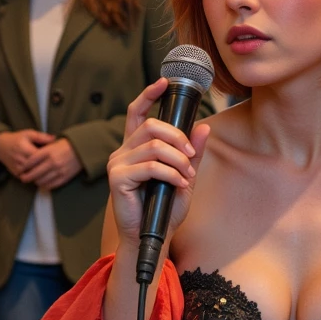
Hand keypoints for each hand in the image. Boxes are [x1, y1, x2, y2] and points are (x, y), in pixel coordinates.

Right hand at [0, 128, 54, 180]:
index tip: (56, 156)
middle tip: (56, 166)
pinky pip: (28, 178)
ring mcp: (18, 168)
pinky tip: (43, 175)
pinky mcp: (16, 173)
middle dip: (47, 166)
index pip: (41, 157)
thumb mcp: (29, 134)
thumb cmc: (17, 139)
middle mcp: (20, 159)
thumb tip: (55, 139)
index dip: (49, 157)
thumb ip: (42, 137)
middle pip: (38, 166)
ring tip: (51, 171)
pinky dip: (35, 177)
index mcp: (24, 148)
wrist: (1, 146)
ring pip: (34, 174)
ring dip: (42, 173)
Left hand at [22, 136, 81, 189]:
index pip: (31, 161)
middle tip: (23, 178)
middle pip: (34, 173)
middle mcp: (53, 161)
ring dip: (35, 182)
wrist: (82, 149)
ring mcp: (59, 170)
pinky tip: (43, 183)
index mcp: (48, 151)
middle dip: (26, 177)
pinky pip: (51, 185)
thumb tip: (28, 160)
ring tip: (33, 180)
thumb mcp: (52, 143)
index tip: (21, 169)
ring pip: (41, 180)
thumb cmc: (65, 145)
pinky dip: (45, 185)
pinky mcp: (65, 177)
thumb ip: (41, 151)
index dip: (24, 167)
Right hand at [106, 78, 210, 245]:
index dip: (148, 95)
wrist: (151, 237)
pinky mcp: (117, 178)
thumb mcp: (184, 177)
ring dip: (177, 159)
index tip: (164, 82)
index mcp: (135, 147)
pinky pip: (149, 166)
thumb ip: (191, 154)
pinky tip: (178, 184)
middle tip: (190, 156)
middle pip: (152, 126)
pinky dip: (170, 174)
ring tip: (186, 175)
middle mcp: (123, 151)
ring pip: (153, 146)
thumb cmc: (163, 209)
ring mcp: (118, 164)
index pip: (136, 113)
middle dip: (177, 137)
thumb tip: (203, 127)